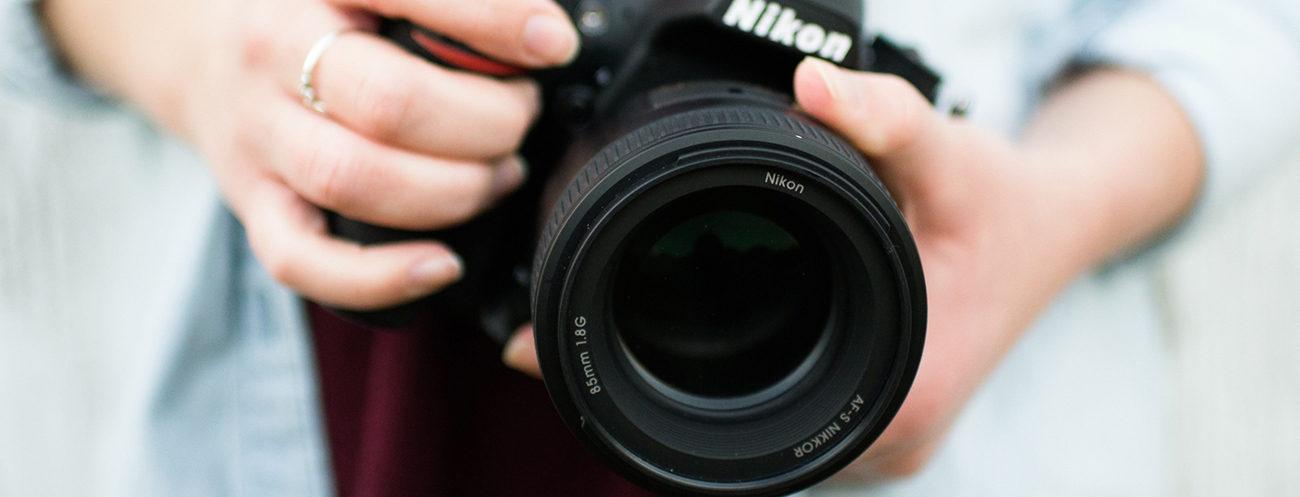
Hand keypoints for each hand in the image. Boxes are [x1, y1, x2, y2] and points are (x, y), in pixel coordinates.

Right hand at [43, 0, 579, 308]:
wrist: (201, 48)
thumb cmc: (316, 15)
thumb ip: (444, 7)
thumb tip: (540, 35)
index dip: (491, 22)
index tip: (551, 44)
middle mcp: (274, 52)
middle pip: (391, 103)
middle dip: (486, 123)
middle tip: (519, 116)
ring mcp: (258, 135)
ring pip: (357, 180)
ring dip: (453, 191)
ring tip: (497, 174)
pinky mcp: (252, 203)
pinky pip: (305, 261)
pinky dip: (381, 277)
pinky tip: (442, 263)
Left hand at [503, 57, 1200, 483]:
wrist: (1059, 227)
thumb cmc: (1005, 203)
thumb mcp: (949, 155)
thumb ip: (884, 118)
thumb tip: (809, 81)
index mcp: (900, 398)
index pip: (750, 434)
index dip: (653, 400)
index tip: (569, 360)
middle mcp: (890, 438)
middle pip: (744, 445)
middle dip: (657, 396)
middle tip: (573, 337)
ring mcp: (883, 435)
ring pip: (760, 436)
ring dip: (692, 395)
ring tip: (616, 335)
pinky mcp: (877, 414)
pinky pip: (784, 414)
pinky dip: (730, 382)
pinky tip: (691, 341)